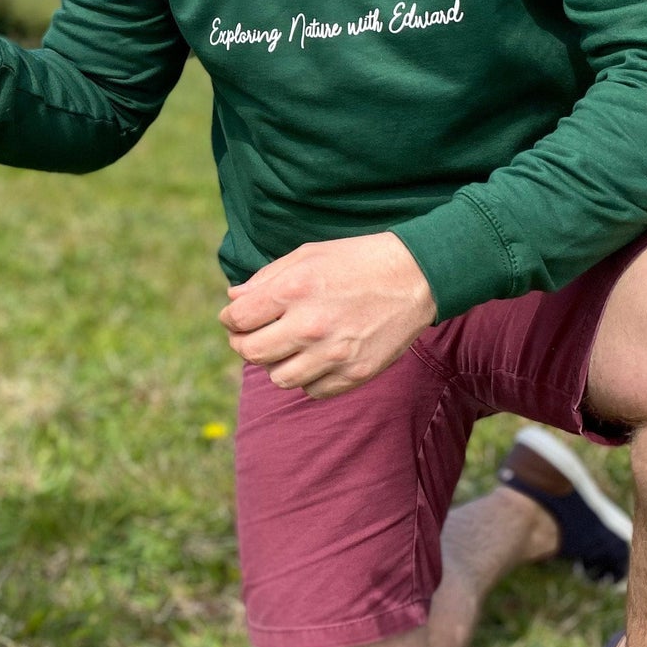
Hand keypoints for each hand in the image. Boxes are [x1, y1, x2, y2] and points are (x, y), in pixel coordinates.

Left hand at [219, 233, 436, 399]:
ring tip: (284, 348)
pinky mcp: (355, 373)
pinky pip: (312, 390)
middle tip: (250, 336)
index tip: (235, 318)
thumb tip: (234, 300)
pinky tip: (313, 358)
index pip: (238, 319)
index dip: (230, 319)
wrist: (416, 276)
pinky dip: (306, 378)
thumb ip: (265, 279)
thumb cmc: (356, 261)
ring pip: (279, 378)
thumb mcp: (306, 256)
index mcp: (293, 291)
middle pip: (252, 353)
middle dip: (243, 344)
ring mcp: (334, 354)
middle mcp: (310, 325)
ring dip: (275, 364)